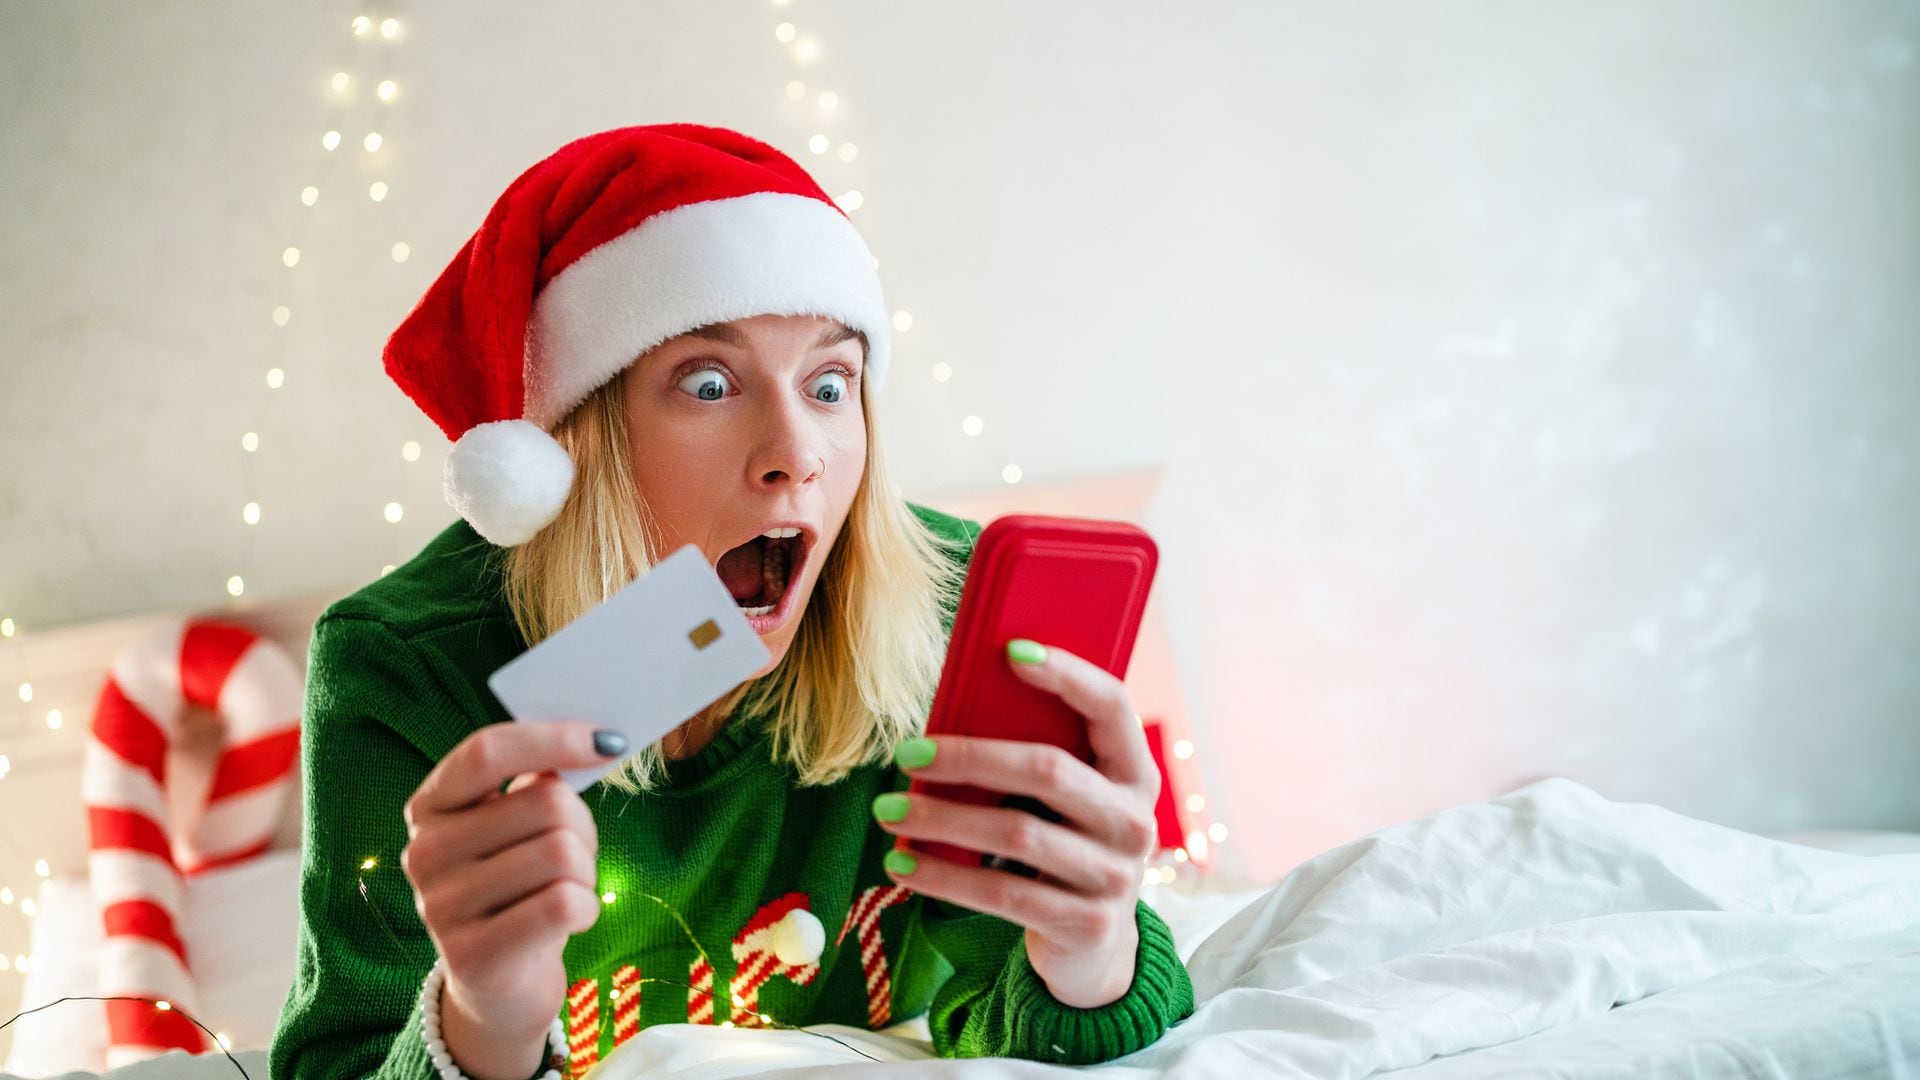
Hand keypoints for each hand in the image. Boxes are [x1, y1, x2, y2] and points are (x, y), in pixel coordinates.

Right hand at [401, 721, 627, 1078]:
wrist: (498, 985)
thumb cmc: (519, 888)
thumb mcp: (517, 829)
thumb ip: (537, 782)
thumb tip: (593, 741)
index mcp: (431, 806)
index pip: (488, 751)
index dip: (553, 739)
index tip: (608, 741)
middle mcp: (424, 852)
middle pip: (546, 803)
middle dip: (583, 826)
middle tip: (577, 853)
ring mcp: (440, 906)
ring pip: (562, 853)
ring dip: (586, 871)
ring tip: (566, 889)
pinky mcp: (470, 955)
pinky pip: (563, 904)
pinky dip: (587, 908)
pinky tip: (570, 920)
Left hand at [872, 639, 1159, 1007]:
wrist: (1093, 944)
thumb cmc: (1061, 845)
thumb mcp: (1065, 800)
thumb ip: (1032, 758)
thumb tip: (950, 709)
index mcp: (1134, 772)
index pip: (1112, 706)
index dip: (1067, 674)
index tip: (1009, 650)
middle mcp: (1135, 820)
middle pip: (1047, 769)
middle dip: (968, 756)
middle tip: (906, 752)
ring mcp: (1115, 875)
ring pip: (1016, 831)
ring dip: (941, 818)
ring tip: (887, 810)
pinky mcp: (1086, 923)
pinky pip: (1002, 892)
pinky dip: (943, 876)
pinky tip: (902, 864)